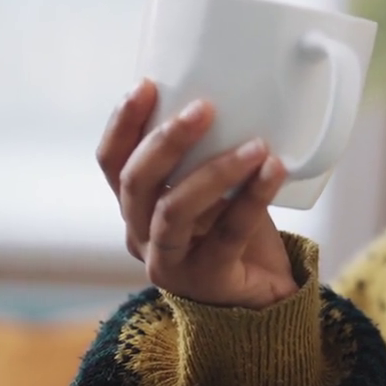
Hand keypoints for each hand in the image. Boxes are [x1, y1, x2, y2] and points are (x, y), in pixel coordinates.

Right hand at [97, 79, 297, 308]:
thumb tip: (229, 91)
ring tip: (256, 145)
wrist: (264, 300)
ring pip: (174, 211)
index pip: (112, 163)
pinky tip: (274, 170)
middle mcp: (141, 236)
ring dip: (215, 171)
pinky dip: (253, 197)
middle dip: (166, 141)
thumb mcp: (213, 189)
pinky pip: (228, 233)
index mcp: (136, 208)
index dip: (122, 125)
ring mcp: (169, 263)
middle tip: (204, 108)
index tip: (146, 85)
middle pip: (135, 184)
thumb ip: (207, 154)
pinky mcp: (207, 281)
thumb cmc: (234, 234)